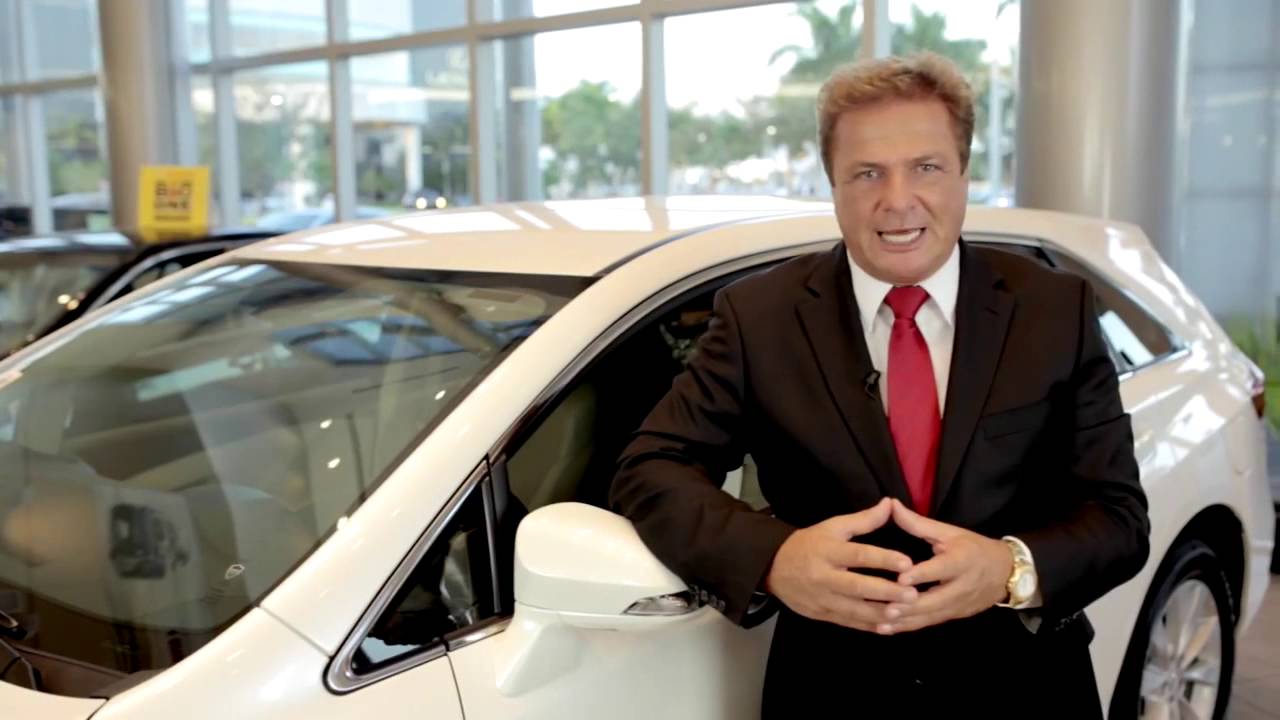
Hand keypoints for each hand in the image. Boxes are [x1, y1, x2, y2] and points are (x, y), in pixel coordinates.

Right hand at [764, 498, 918, 632]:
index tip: (907, 563)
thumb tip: (890, 504)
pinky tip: (887, 627)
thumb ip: (863, 519)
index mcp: (828, 551)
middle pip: (857, 586)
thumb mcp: (832, 527)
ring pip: (854, 610)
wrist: (773, 567)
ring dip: (879, 613)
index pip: (859, 555)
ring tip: (903, 613)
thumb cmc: (808, 544)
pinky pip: (847, 622)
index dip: (883, 559)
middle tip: (913, 594)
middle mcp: (824, 576)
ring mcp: (822, 598)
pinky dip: (867, 626)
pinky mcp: (821, 614)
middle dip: (886, 592)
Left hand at [879, 498, 1012, 633]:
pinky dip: (908, 626)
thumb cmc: (973, 548)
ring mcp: (958, 605)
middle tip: (885, 608)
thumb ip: (918, 523)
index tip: (901, 578)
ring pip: (931, 616)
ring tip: (880, 623)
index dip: (922, 574)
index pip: (941, 569)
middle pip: (935, 600)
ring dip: (905, 621)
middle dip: (910, 606)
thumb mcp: (949, 532)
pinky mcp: (954, 616)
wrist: (1005, 572)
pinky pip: (929, 623)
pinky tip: (886, 629)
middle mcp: (961, 586)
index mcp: (961, 561)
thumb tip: (890, 504)